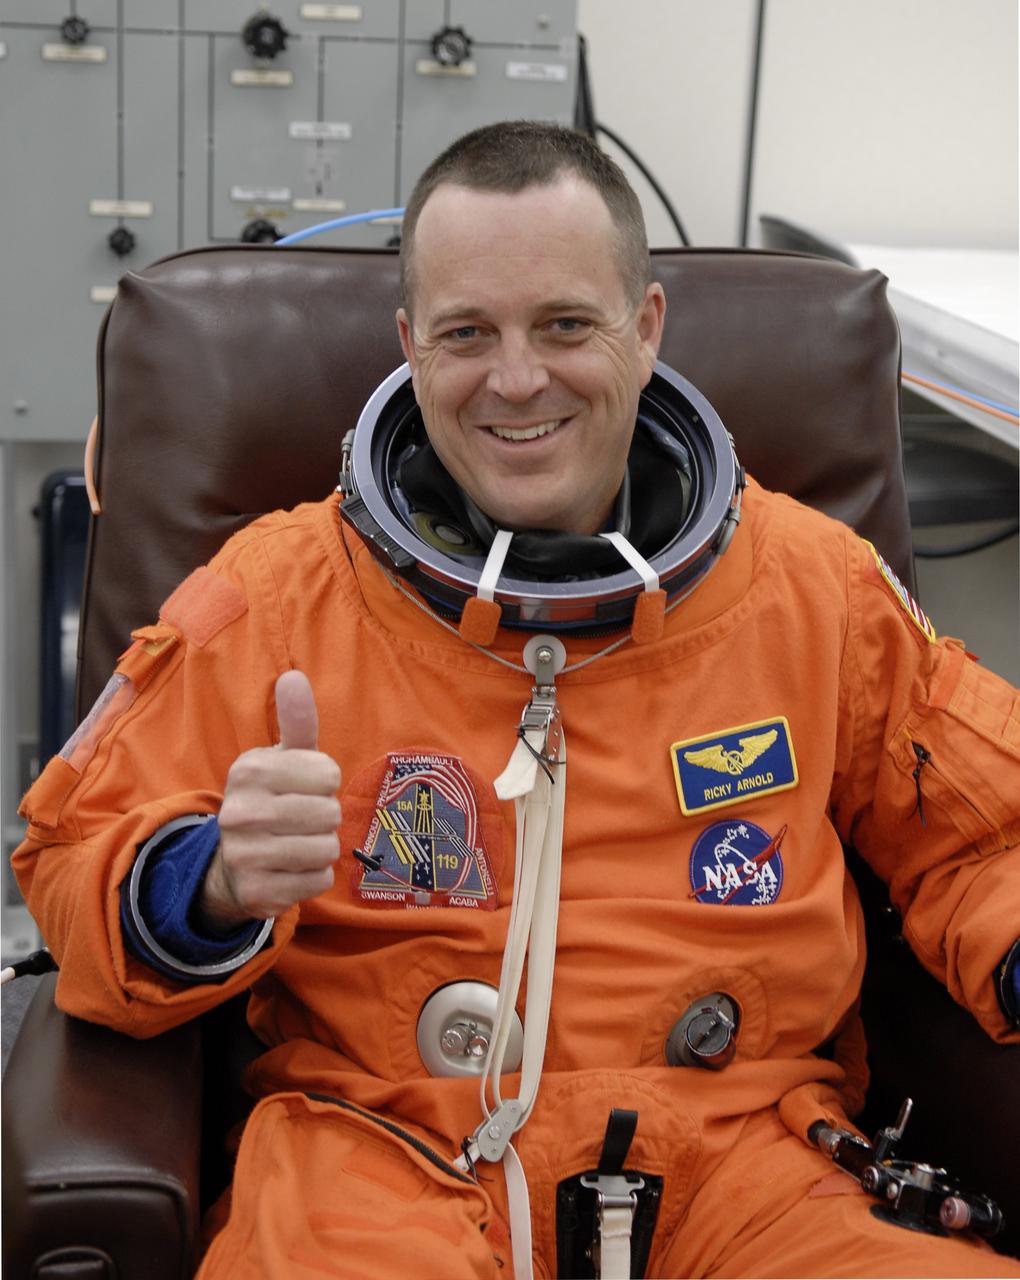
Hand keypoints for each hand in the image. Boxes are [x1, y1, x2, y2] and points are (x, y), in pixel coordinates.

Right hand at [199, 671, 340, 932]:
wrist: (233, 861)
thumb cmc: (271, 798)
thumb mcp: (283, 757)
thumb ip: (295, 720)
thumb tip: (294, 676)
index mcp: (249, 769)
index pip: (328, 774)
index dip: (324, 783)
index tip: (302, 787)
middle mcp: (240, 812)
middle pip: (329, 813)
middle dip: (325, 817)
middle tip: (301, 819)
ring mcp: (244, 855)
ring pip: (325, 849)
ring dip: (322, 847)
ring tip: (297, 842)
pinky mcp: (257, 892)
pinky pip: (318, 880)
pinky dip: (314, 876)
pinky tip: (291, 869)